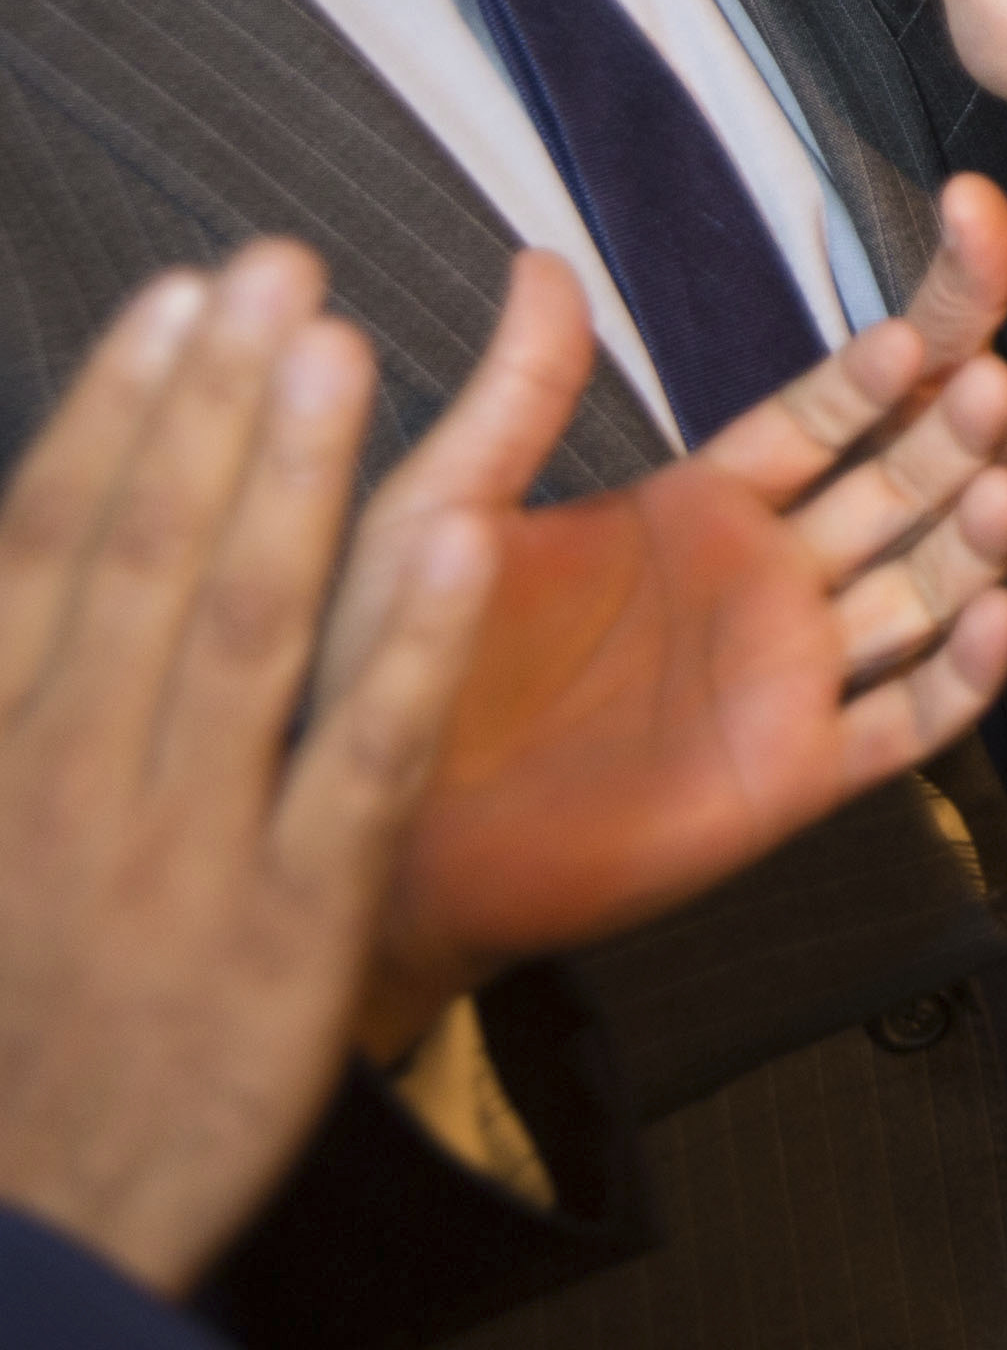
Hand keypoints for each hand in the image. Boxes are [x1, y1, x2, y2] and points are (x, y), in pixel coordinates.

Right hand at [0, 251, 497, 1296]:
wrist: (10, 1233)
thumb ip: (8, 678)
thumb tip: (27, 555)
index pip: (44, 550)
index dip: (115, 416)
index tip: (174, 299)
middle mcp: (68, 783)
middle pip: (152, 559)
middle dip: (215, 405)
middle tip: (277, 266)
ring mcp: (182, 856)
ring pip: (248, 634)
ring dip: (296, 483)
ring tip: (342, 346)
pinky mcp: (287, 936)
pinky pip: (354, 772)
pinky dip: (410, 656)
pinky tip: (468, 541)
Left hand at [364, 213, 1006, 1046]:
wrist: (385, 846)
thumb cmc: (394, 668)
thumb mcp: (444, 512)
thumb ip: (512, 397)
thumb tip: (539, 260)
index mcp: (698, 508)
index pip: (822, 419)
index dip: (875, 374)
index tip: (917, 328)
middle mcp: (765, 581)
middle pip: (895, 491)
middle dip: (949, 439)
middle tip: (995, 389)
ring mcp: (791, 675)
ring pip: (922, 593)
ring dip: (972, 540)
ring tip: (1002, 491)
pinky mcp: (795, 772)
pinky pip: (908, 720)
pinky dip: (965, 676)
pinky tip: (996, 621)